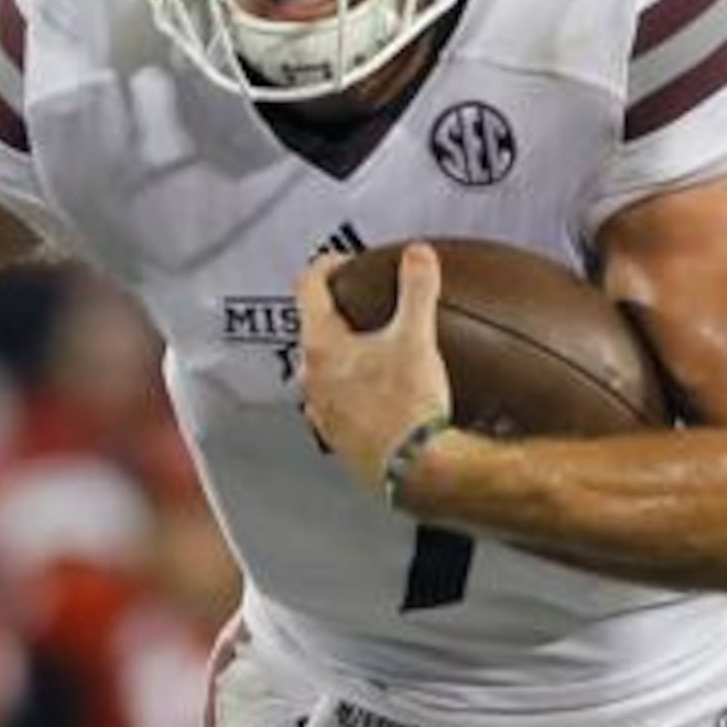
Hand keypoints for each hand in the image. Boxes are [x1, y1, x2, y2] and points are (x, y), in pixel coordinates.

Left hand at [292, 244, 452, 494]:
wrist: (417, 469)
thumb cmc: (409, 407)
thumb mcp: (417, 337)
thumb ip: (417, 289)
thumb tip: (418, 256)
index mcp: (322, 347)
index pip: (308, 287)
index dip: (327, 265)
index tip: (345, 262)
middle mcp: (312, 379)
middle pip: (312, 329)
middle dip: (337, 311)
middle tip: (363, 303)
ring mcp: (322, 411)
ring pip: (322, 370)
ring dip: (342, 355)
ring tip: (372, 350)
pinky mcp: (339, 439)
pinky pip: (336, 404)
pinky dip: (352, 390)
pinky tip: (379, 394)